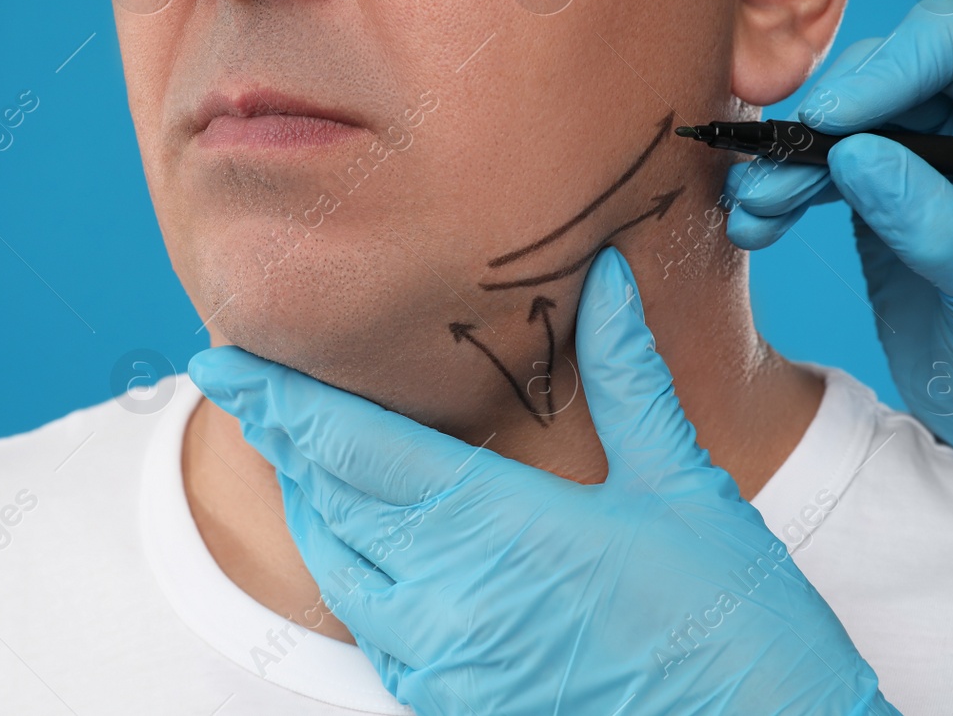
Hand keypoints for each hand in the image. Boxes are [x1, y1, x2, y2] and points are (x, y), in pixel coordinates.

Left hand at [190, 249, 896, 715]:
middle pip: (324, 504)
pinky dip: (353, 570)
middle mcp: (444, 603)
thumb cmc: (735, 626)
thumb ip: (627, 378)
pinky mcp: (449, 708)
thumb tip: (605, 279)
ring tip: (305, 450)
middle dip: (286, 441)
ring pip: (335, 569)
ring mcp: (440, 667)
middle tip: (259, 387)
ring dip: (314, 505)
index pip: (349, 448)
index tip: (216, 359)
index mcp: (494, 531)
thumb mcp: (682, 488)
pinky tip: (374, 539)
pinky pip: (371, 628)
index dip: (273, 399)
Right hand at [726, 0, 952, 510]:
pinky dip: (782, 192)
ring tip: (753, 209)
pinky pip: (819, 166)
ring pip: (840, 119)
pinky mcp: (879, 188)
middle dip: (820, 123)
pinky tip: (755, 225)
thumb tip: (853, 153)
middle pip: (882, 72)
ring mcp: (926, 152)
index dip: (885, 69)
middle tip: (773, 176)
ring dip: (787, 161)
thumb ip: (927, 216)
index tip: (829, 123)